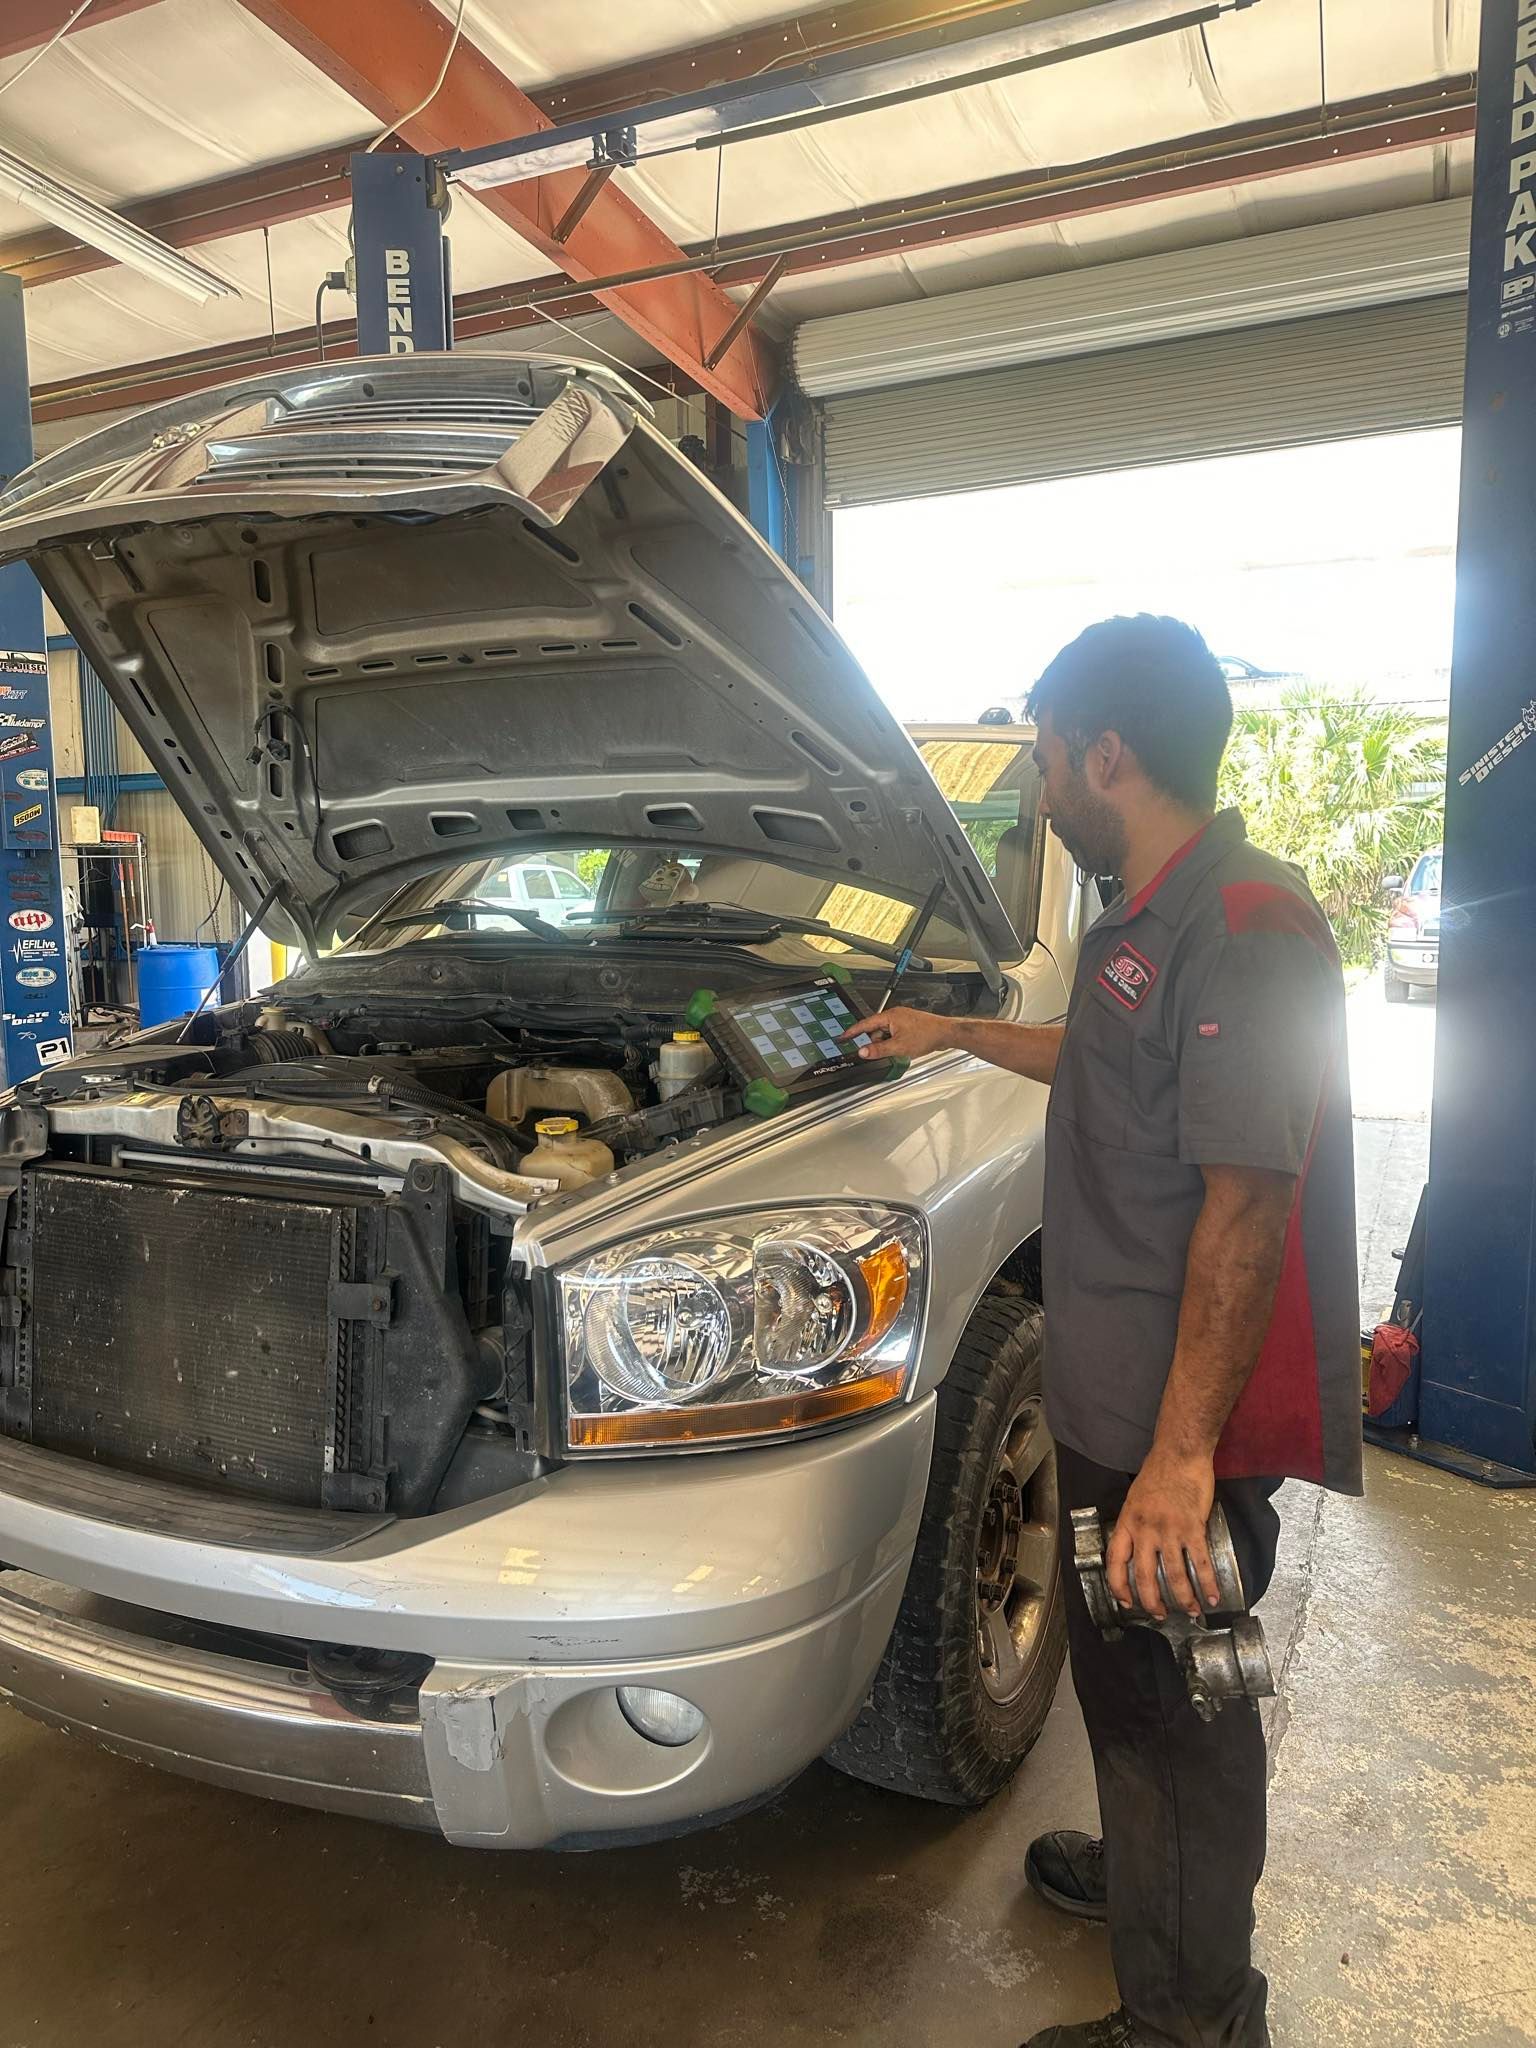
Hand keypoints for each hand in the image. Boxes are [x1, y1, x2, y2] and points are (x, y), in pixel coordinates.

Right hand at [841, 1006, 952, 1060]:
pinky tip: (903, 1049)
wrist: (946, 1033)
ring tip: (899, 1051)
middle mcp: (895, 1015)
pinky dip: (895, 1043)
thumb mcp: (898, 1046)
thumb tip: (862, 1052)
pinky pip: (895, 1035)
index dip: (852, 1031)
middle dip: (876, 1043)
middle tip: (882, 1052)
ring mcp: (902, 1020)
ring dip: (887, 1044)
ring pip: (886, 1034)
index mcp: (889, 1016)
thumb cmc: (926, 1035)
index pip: (865, 1024)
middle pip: (876, 1030)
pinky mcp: (909, 1026)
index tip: (842, 1037)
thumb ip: (878, 1050)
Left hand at [1106, 1449, 1218, 1619]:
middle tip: (1160, 1614)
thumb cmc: (1159, 1472)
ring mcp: (1169, 1529)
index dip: (1118, 1586)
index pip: (1115, 1561)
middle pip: (1143, 1575)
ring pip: (1173, 1575)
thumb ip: (1135, 1525)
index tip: (1125, 1601)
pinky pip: (1199, 1562)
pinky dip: (1207, 1583)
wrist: (1179, 1453)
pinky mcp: (1192, 1527)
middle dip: (1152, 1601)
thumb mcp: (1135, 1499)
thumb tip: (1138, 1548)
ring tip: (1189, 1610)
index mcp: (1128, 1522)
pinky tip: (1212, 1595)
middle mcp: (1145, 1529)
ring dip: (1183, 1598)